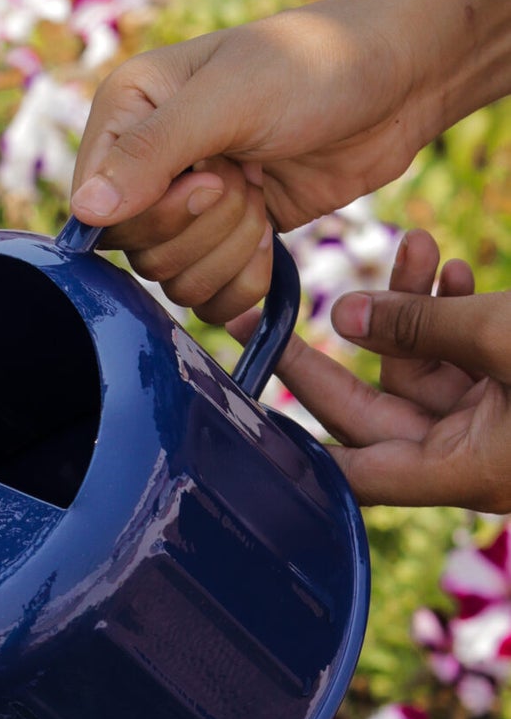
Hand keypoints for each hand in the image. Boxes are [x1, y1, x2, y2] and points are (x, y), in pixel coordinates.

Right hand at [72, 0, 510, 289]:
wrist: (399, 82)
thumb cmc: (314, 67)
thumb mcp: (229, 99)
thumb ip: (152, 153)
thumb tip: (85, 213)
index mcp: (126, 111)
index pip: (96, 205)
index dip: (154, 211)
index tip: (212, 178)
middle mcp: (146, 162)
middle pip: (137, 250)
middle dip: (202, 231)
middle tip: (245, 181)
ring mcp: (189, 204)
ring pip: (173, 279)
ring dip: (229, 253)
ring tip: (263, 200)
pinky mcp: (229, 237)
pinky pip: (209, 296)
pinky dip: (244, 282)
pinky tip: (272, 242)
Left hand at [235, 229, 510, 509]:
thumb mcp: (506, 335)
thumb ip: (421, 324)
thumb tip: (343, 315)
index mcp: (459, 472)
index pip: (350, 474)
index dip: (291, 444)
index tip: (235, 408)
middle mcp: (465, 460)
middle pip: (369, 411)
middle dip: (331, 348)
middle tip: (266, 310)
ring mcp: (488, 430)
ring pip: (419, 371)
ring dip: (414, 307)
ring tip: (417, 244)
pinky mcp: (510, 398)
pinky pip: (460, 363)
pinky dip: (454, 317)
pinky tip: (455, 270)